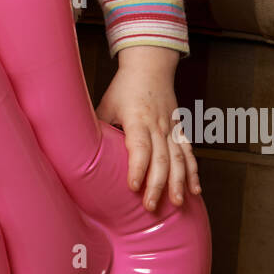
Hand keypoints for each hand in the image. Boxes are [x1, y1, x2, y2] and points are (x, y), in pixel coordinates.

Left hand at [95, 51, 201, 211]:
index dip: (138, 168)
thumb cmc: (124, 87)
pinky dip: (193, 171)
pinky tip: (195, 189)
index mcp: (137, 119)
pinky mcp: (179, 129)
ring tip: (178, 203)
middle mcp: (158, 125)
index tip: (133, 188)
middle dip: (157, 184)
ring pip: (179, 158)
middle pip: (161, 158)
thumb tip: (78, 152)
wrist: (150, 66)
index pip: (140, 147)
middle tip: (151, 207)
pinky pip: (189, 152)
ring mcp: (171, 127)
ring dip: (179, 182)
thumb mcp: (106, 105)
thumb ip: (98, 128)